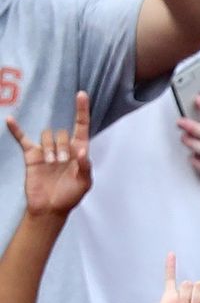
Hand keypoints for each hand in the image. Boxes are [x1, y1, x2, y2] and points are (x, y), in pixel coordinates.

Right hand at [7, 92, 90, 217]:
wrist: (49, 207)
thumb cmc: (70, 196)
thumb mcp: (84, 184)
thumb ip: (85, 167)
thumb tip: (81, 151)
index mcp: (79, 152)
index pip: (82, 127)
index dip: (82, 111)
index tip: (81, 94)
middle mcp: (63, 148)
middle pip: (62, 134)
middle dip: (62, 148)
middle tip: (61, 164)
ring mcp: (46, 150)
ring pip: (47, 136)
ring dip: (49, 150)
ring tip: (51, 164)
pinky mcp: (32, 155)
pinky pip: (22, 139)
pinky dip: (16, 130)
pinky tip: (10, 120)